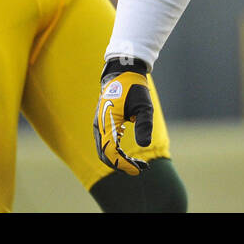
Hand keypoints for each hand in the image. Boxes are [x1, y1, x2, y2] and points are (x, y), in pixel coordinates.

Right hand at [93, 57, 153, 175]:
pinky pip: (106, 143)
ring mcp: (99, 126)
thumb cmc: (134, 88)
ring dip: (120, 159)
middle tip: (141, 169)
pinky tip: (129, 153)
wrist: (123, 73)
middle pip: (106, 154)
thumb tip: (144, 145)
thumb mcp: (144, 105)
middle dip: (122, 164)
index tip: (138, 170)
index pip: (111, 151)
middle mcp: (99, 126)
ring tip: (139, 164)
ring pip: (105, 150)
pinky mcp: (103, 124)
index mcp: (106, 122)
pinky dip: (117, 151)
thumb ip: (144, 124)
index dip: (123, 163)